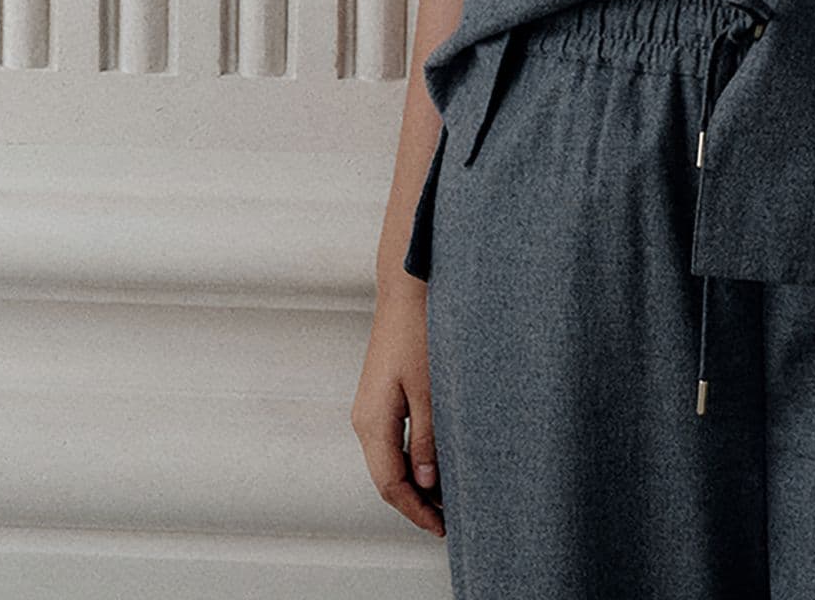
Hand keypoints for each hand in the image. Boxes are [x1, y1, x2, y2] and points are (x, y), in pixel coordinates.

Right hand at [352, 278, 445, 536]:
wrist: (406, 288)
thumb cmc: (419, 330)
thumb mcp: (430, 387)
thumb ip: (427, 437)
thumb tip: (424, 481)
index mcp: (372, 422)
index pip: (390, 484)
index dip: (416, 510)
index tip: (442, 526)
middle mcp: (365, 419)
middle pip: (386, 477)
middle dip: (416, 502)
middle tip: (450, 518)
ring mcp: (370, 407)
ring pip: (389, 460)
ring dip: (415, 481)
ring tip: (447, 495)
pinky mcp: (381, 395)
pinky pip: (392, 440)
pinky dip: (411, 458)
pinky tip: (434, 460)